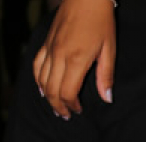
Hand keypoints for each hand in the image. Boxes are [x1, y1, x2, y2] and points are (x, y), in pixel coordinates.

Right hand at [33, 0, 115, 118]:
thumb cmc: (101, 21)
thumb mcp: (109, 49)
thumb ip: (106, 75)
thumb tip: (107, 98)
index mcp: (76, 59)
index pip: (67, 92)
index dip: (72, 106)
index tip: (79, 111)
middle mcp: (58, 55)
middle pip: (51, 90)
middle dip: (57, 106)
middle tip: (65, 115)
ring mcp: (50, 48)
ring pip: (41, 79)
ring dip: (47, 96)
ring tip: (55, 106)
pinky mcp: (46, 42)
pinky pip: (36, 65)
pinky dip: (37, 79)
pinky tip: (42, 87)